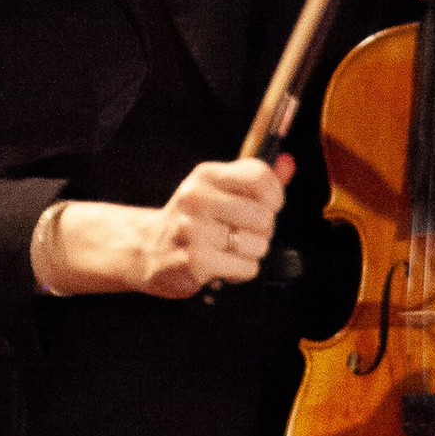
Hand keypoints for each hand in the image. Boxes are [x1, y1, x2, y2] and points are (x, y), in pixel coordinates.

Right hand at [139, 158, 289, 298]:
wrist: (146, 249)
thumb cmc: (191, 220)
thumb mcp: (218, 191)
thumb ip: (254, 180)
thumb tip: (288, 164)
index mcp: (207, 176)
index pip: (259, 177)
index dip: (274, 196)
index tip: (266, 206)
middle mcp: (198, 198)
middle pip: (263, 216)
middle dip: (262, 231)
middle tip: (242, 233)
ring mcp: (195, 230)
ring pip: (258, 245)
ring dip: (250, 253)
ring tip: (228, 249)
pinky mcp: (196, 261)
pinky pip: (246, 268)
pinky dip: (240, 271)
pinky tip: (222, 265)